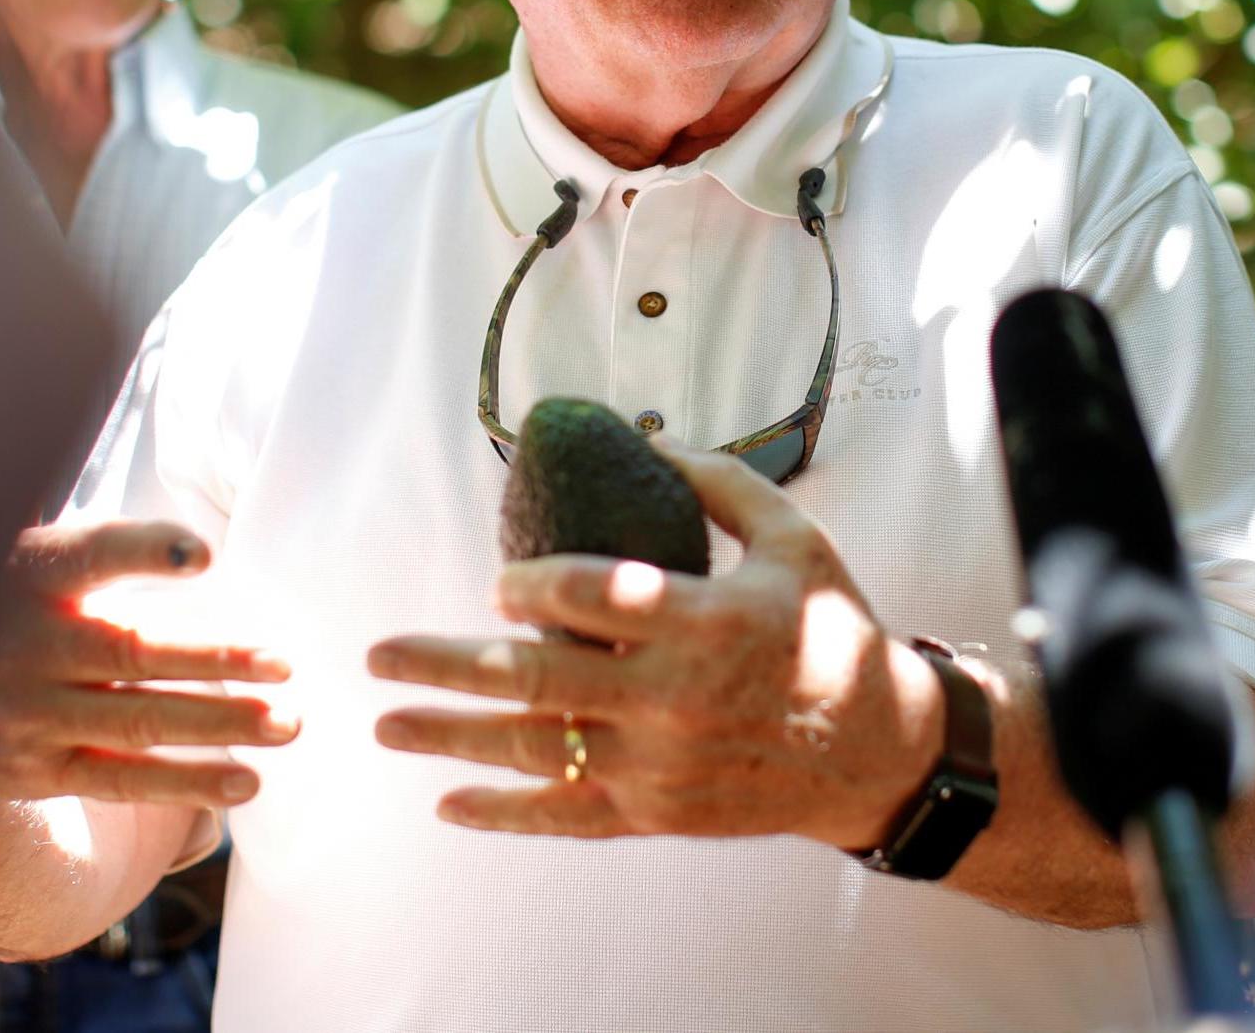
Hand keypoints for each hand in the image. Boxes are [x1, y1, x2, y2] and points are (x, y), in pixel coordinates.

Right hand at [0, 519, 297, 809]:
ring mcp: (28, 713)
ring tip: (286, 725)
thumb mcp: (38, 559)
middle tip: (286, 666)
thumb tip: (203, 550)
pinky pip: (121, 779)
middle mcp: (25, 645)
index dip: (145, 551)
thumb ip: (107, 548)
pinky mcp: (33, 770)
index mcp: (30, 575)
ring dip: (219, 725)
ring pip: (137, 720)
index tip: (205, 556)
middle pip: (131, 652)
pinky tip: (246, 783)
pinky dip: (187, 783)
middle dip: (215, 661)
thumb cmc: (13, 604)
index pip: (91, 554)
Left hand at [368, 439, 942, 847]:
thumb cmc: (834, 632)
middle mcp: (672, 699)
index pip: (593, 597)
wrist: (878, 752)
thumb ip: (723, 485)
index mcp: (705, 621)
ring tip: (384, 724)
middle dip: (446, 665)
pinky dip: (504, 814)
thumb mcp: (796, 540)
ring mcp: (659, 765)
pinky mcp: (658, 813)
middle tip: (376, 653)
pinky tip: (447, 805)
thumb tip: (651, 438)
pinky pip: (566, 817)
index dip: (532, 586)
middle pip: (536, 680)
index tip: (500, 580)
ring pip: (534, 751)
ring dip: (451, 737)